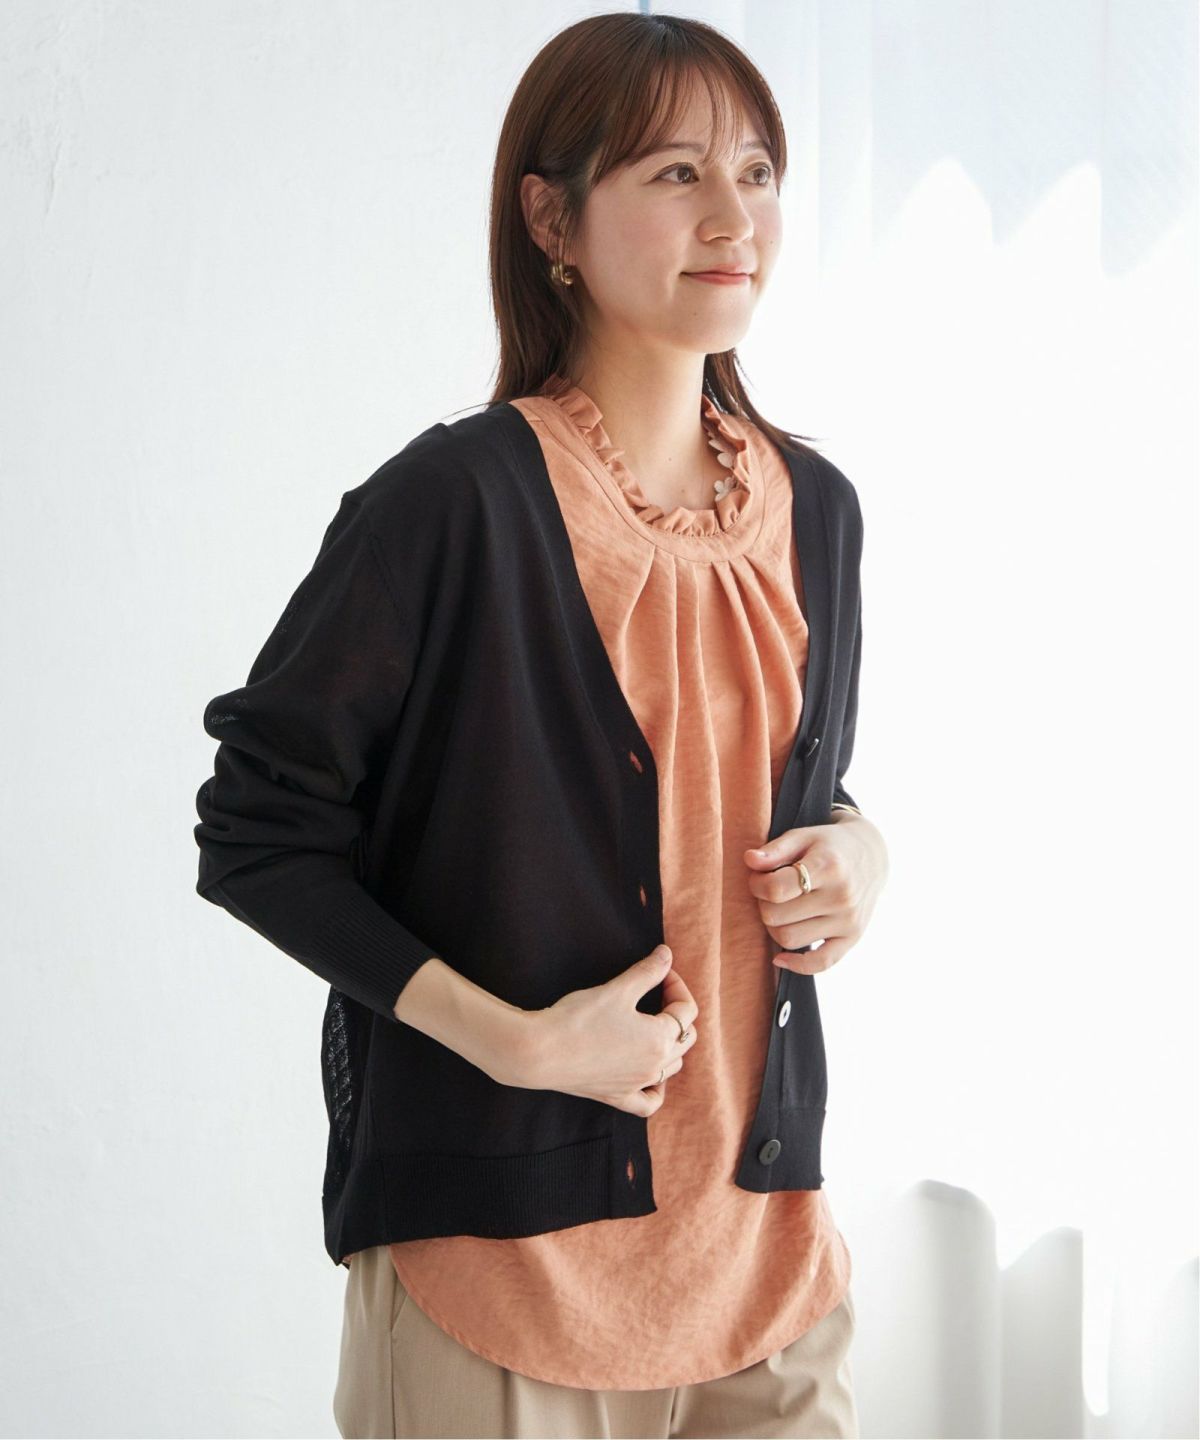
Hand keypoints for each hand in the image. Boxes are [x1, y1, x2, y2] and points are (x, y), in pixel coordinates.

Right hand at [522, 945, 699, 1114]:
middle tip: (658, 991)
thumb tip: (667, 955)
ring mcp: (636, 1085)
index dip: (676, 984)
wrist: (541, 1052)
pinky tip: (652, 1077)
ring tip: (654, 1025)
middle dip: (678, 1012)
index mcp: (660, 1039)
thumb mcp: (618, 989)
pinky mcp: (616, 1097)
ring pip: (672, 1067)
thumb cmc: (579, 1018)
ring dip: (671, 1045)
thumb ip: (647, 972)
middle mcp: (655, 1066)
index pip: (686, 1010)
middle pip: (685, 1039)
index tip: (660, 970)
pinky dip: (656, 1090)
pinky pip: (648, 1101)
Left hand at [742, 811, 887, 973]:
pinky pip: (820, 963)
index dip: (757, 884)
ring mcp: (848, 921)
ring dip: (774, 926)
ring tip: (781, 908)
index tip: (759, 876)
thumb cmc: (829, 845)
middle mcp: (841, 897)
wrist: (872, 856)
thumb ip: (775, 849)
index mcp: (829, 867)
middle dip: (763, 903)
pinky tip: (780, 957)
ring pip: (789, 939)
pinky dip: (797, 964)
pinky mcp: (853, 938)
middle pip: (776, 916)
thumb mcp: (803, 836)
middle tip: (770, 890)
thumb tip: (750, 860)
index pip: (775, 889)